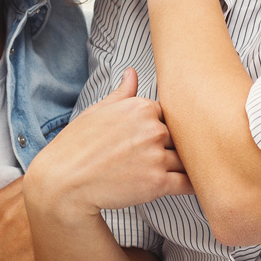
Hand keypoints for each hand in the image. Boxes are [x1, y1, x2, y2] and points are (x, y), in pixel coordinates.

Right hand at [27, 68, 192, 221]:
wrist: (64, 182)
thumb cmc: (76, 146)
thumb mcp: (97, 111)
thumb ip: (122, 93)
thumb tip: (132, 73)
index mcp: (141, 108)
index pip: (168, 115)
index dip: (163, 129)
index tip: (155, 141)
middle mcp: (152, 129)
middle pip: (181, 137)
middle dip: (175, 148)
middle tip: (168, 159)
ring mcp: (156, 156)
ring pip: (186, 160)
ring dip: (186, 167)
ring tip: (187, 173)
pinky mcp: (157, 184)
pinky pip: (186, 183)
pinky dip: (193, 186)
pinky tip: (196, 187)